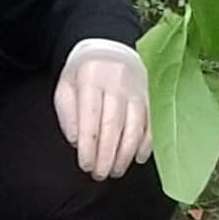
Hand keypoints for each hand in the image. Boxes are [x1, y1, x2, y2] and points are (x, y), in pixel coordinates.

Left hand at [54, 40, 151, 180]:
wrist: (110, 45)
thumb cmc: (85, 73)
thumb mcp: (66, 86)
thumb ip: (67, 113)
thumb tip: (76, 141)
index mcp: (92, 78)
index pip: (90, 116)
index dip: (89, 144)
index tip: (85, 164)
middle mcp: (117, 83)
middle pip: (113, 124)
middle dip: (106, 154)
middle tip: (100, 174)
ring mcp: (138, 89)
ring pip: (134, 126)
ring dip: (125, 153)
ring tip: (115, 170)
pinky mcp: (151, 95)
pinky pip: (152, 122)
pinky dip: (146, 143)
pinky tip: (137, 158)